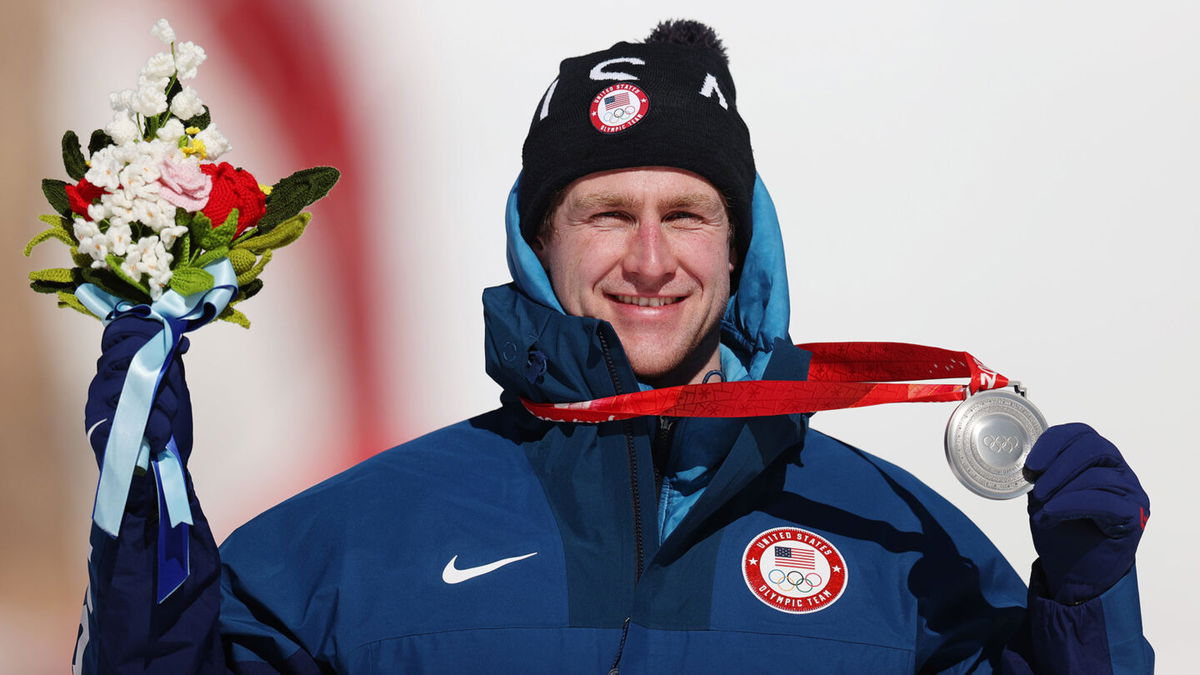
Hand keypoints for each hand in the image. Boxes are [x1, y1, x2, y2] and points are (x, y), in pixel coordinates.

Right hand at [85, 314, 192, 468]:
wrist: (158, 480)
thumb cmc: (165, 435)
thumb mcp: (174, 393)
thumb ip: (171, 366)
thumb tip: (178, 338)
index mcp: (117, 372)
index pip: (121, 335)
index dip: (147, 333)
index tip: (174, 345)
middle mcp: (102, 384)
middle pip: (134, 357)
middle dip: (164, 379)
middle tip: (171, 402)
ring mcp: (97, 406)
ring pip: (137, 384)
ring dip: (163, 406)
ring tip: (165, 427)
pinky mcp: (98, 430)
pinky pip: (133, 415)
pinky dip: (156, 427)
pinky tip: (160, 439)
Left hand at [1023, 423, 1148, 603]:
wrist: (1074, 576)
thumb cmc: (1062, 534)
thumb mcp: (1044, 497)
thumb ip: (1043, 475)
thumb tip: (1029, 459)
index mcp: (1099, 462)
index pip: (1082, 434)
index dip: (1054, 441)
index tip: (1031, 463)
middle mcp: (1120, 473)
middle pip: (1095, 447)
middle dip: (1059, 462)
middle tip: (1035, 484)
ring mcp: (1131, 494)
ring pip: (1098, 475)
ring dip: (1062, 488)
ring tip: (1042, 507)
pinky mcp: (1134, 516)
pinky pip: (1104, 501)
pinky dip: (1071, 504)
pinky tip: (1052, 513)